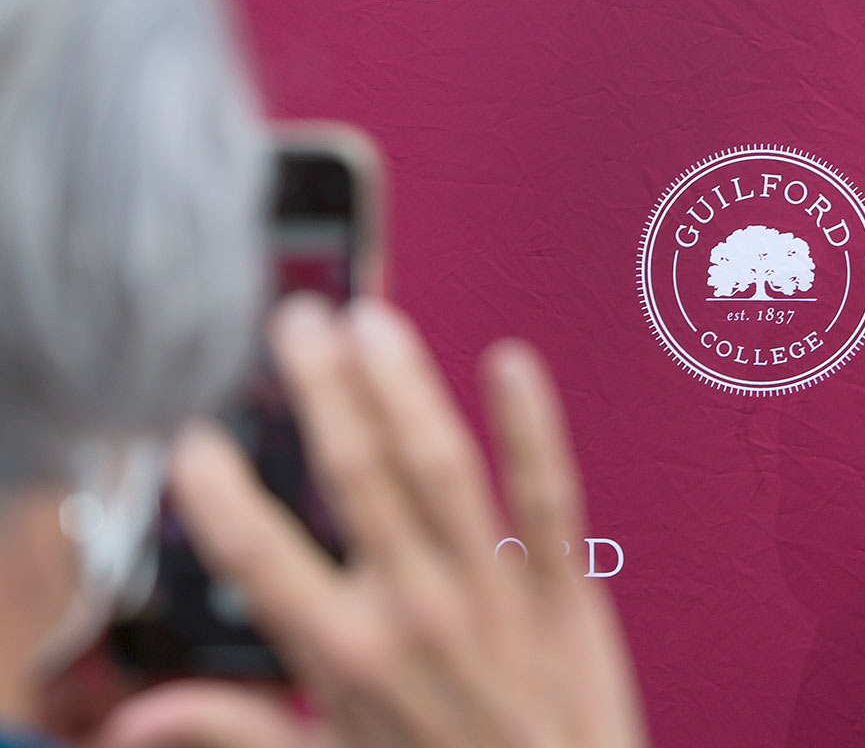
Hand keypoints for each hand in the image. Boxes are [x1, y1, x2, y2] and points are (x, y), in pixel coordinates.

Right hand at [97, 296, 647, 747]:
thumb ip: (233, 728)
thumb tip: (138, 718)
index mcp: (344, 656)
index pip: (260, 556)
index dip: (219, 493)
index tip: (194, 439)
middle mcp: (413, 612)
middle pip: (355, 476)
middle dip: (320, 389)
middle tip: (295, 320)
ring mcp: (492, 593)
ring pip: (439, 467)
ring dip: (402, 387)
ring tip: (372, 323)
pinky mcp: (563, 588)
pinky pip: (547, 496)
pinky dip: (531, 428)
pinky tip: (511, 363)